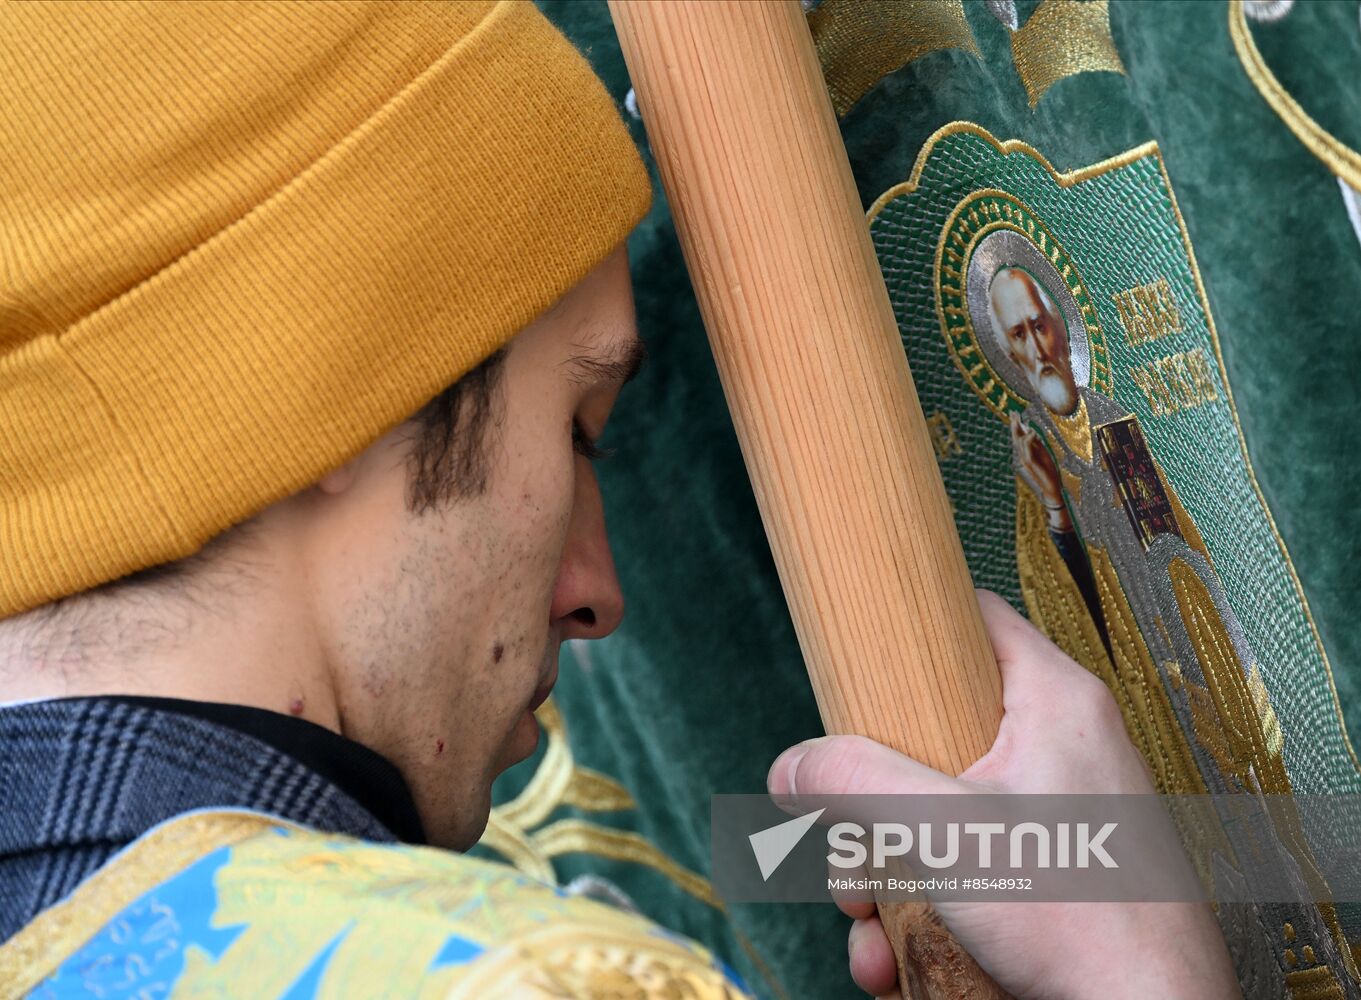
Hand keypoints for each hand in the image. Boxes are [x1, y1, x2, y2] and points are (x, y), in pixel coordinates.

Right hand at [766, 591, 1239, 999]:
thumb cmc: (1081, 921)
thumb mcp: (944, 834)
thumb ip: (855, 783)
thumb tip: (790, 767)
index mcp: (1054, 700)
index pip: (969, 615)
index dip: (905, 626)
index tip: (850, 663)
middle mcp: (1061, 744)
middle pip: (932, 731)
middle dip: (870, 803)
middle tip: (849, 847)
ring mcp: (1060, 811)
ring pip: (939, 810)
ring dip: (885, 871)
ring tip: (873, 926)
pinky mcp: (1056, 870)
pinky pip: (966, 865)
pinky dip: (924, 907)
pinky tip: (899, 958)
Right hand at [1009, 412, 1069, 531]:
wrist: (1051, 487)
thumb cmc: (1048, 471)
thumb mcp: (1044, 453)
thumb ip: (1037, 443)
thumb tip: (1031, 431)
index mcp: (1026, 452)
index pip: (1019, 436)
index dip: (1016, 425)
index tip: (1014, 413)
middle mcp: (1022, 455)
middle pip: (1016, 437)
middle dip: (1014, 425)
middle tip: (1013, 413)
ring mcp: (1025, 459)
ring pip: (1019, 442)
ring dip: (1019, 430)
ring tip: (1021, 420)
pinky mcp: (1030, 463)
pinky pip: (1027, 450)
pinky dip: (1029, 440)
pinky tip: (1032, 432)